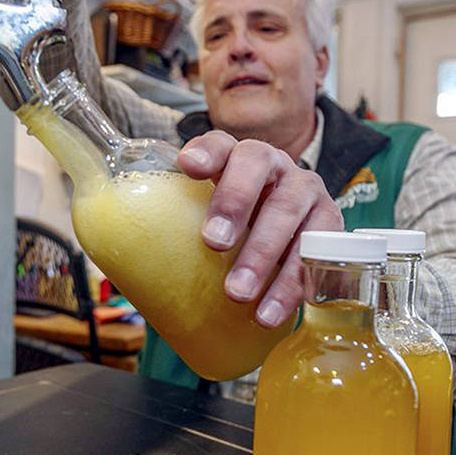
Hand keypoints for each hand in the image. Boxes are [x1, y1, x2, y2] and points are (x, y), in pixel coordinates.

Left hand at [178, 132, 343, 327]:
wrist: (288, 232)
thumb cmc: (236, 224)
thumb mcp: (206, 214)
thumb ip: (174, 222)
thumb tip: (125, 258)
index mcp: (239, 157)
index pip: (222, 143)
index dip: (207, 151)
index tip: (189, 166)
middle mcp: (276, 167)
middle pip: (259, 173)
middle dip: (236, 205)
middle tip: (213, 244)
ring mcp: (308, 193)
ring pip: (292, 214)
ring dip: (266, 257)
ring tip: (239, 296)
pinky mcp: (330, 226)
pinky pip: (319, 253)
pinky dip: (296, 285)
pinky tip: (275, 310)